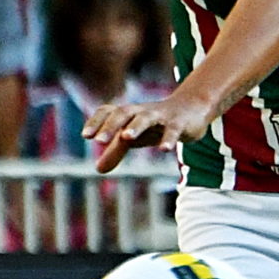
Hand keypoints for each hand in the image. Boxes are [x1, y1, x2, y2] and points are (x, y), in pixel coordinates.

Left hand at [84, 92, 213, 173]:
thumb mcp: (135, 138)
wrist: (191, 110)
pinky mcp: (179, 123)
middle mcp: (141, 111)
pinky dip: (168, 138)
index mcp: (128, 113)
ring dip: (135, 126)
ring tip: (126, 137)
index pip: (107, 111)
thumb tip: (98, 169)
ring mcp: (160, 116)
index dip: (96, 122)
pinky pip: (172, 130)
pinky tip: (164, 150)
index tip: (86, 136)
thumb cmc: (156, 125)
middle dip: (111, 125)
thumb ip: (116, 151)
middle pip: (123, 112)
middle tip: (99, 141)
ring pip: (145, 118)